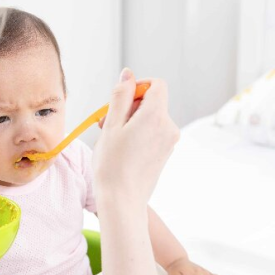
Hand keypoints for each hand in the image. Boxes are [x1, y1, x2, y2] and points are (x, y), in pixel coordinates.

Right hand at [93, 68, 179, 209]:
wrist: (122, 201)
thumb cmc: (112, 165)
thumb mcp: (111, 125)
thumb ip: (121, 96)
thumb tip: (128, 74)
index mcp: (156, 116)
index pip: (156, 84)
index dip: (137, 86)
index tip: (120, 100)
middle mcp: (168, 127)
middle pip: (151, 101)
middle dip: (128, 106)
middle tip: (105, 122)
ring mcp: (169, 141)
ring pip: (150, 118)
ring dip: (130, 121)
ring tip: (111, 138)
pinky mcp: (164, 153)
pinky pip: (152, 132)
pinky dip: (137, 133)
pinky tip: (121, 148)